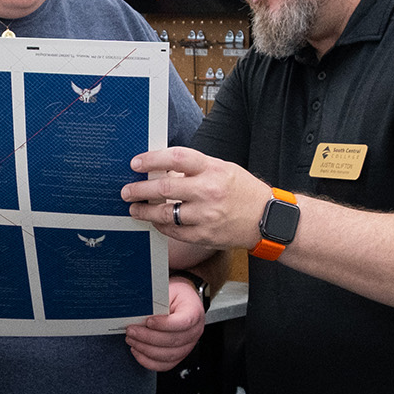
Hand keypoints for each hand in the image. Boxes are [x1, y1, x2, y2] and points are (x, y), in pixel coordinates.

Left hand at [121, 147, 273, 249]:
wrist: (267, 219)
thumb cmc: (243, 190)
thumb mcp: (223, 168)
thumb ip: (195, 168)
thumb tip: (162, 170)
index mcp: (213, 169)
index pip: (176, 158)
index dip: (152, 159)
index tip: (136, 163)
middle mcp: (208, 191)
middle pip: (164, 189)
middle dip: (140, 190)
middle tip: (127, 191)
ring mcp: (206, 216)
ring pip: (165, 214)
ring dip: (145, 212)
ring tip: (134, 209)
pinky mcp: (205, 235)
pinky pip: (174, 232)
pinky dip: (161, 226)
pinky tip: (155, 221)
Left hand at [125, 278, 205, 370]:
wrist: (182, 302)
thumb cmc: (176, 296)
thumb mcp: (167, 290)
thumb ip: (156, 300)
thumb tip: (138, 310)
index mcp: (194, 312)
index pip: (183, 322)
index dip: (164, 324)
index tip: (148, 321)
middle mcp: (194, 331)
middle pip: (173, 341)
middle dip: (148, 337)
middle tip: (132, 330)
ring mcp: (188, 346)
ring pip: (168, 355)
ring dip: (146, 349)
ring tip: (132, 340)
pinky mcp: (179, 355)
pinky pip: (165, 365)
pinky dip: (148, 361)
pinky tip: (138, 351)